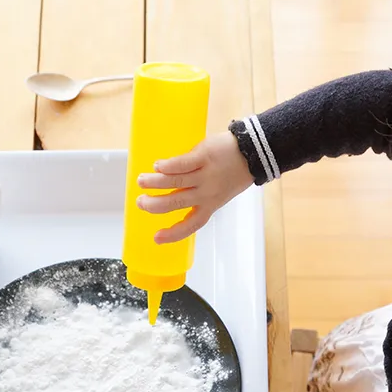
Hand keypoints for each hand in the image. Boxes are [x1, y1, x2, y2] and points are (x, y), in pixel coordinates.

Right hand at [136, 131, 253, 243]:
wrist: (251, 152)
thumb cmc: (234, 173)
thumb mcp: (219, 193)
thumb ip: (197, 195)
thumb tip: (169, 194)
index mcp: (210, 205)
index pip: (191, 224)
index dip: (173, 233)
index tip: (156, 238)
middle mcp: (207, 193)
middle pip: (177, 203)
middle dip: (155, 205)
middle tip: (140, 203)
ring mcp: (205, 175)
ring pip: (176, 182)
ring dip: (155, 183)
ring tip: (141, 181)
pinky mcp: (204, 156)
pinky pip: (182, 163)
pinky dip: (168, 166)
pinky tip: (157, 166)